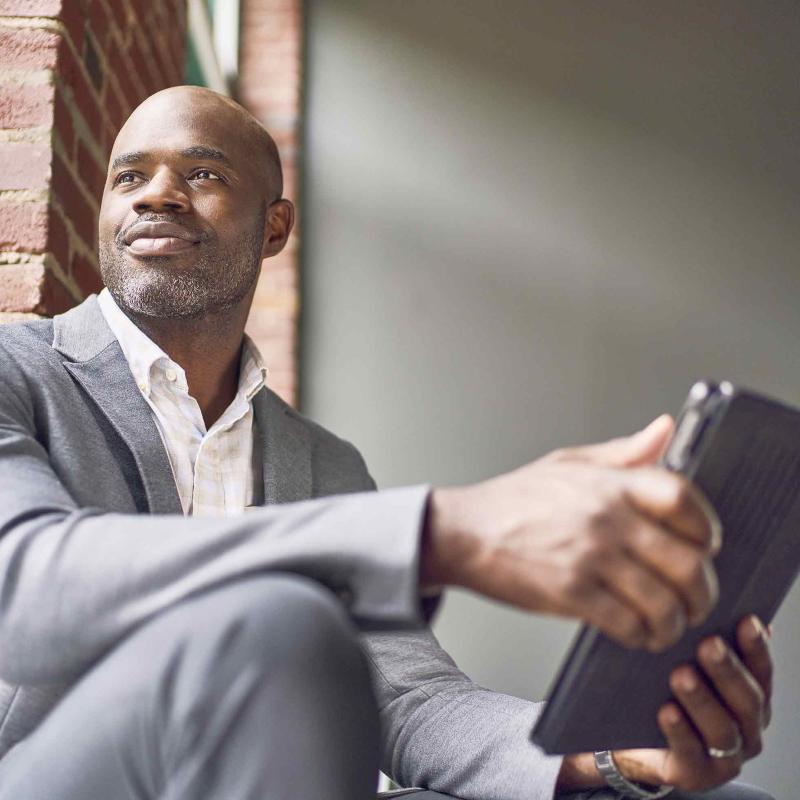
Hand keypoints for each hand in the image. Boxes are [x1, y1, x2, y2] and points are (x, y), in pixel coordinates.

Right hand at [422, 415, 721, 650]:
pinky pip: (628, 624)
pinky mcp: (571, 593)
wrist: (463, 531)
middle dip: (701, 592)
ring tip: (666, 624)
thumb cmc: (514, 499)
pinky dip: (642, 636)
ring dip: (674, 622)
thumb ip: (622, 452)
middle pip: (687, 561)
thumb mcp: (568, 462)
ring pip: (663, 601)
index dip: (706, 527)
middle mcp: (606, 518)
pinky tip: (636, 633)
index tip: (705, 544)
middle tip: (695, 600)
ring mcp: (590, 557)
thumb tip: (665, 430)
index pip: (684, 500)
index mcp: (609, 483)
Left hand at [612, 615, 772, 791]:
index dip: (756, 647)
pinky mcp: (697, 776)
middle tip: (708, 644)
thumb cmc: (662, 690)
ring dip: (702, 700)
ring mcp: (725, 757)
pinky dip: (680, 732)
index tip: (745, 620)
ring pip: (722, 728)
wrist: (631, 738)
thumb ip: (707, 638)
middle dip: (728, 670)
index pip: (761, 671)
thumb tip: (724, 601)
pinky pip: (691, 754)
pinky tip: (667, 710)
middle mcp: (746, 728)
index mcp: (751, 698)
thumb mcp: (685, 660)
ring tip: (680, 674)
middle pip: (747, 700)